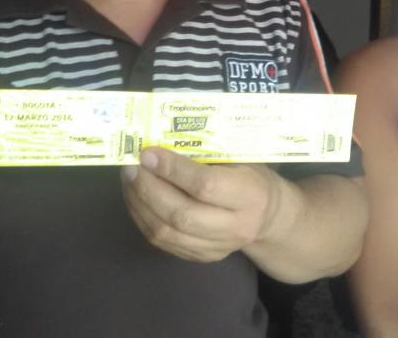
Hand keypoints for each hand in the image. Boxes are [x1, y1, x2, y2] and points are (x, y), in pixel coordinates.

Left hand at [120, 147, 283, 262]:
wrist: (268, 216)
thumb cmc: (251, 175)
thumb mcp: (241, 157)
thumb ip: (208, 151)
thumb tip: (161, 140)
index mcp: (250, 195)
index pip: (205, 186)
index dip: (173, 170)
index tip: (148, 153)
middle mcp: (236, 227)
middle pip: (181, 214)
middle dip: (149, 189)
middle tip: (131, 168)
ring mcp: (217, 248)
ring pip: (167, 233)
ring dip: (140, 205)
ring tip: (129, 181)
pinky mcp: (201, 257)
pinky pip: (163, 243)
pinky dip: (143, 219)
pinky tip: (137, 199)